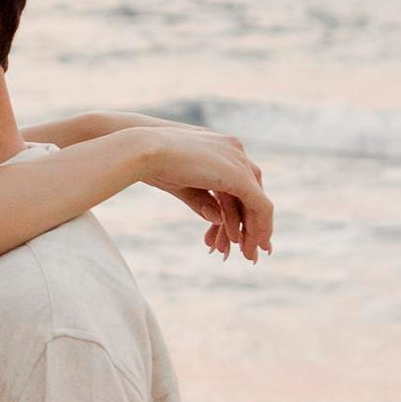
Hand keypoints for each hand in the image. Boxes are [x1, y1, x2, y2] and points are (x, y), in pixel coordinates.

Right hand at [128, 119, 272, 261]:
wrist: (141, 149)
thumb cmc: (152, 163)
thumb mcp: (182, 184)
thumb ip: (203, 200)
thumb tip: (217, 218)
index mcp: (219, 147)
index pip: (239, 182)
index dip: (241, 209)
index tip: (237, 233)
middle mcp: (234, 149)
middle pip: (252, 192)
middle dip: (252, 223)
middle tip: (251, 250)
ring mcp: (238, 160)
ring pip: (258, 201)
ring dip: (254, 230)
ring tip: (248, 254)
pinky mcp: (239, 175)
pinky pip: (259, 205)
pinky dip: (258, 226)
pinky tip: (249, 244)